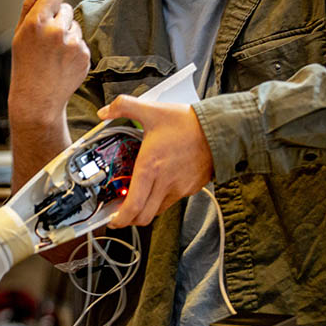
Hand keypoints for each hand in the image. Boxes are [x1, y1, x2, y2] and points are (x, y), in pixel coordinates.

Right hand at [9, 0, 89, 126]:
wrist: (37, 98)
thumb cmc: (25, 64)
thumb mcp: (20, 33)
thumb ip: (30, 4)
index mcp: (36, 22)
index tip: (49, 9)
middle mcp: (55, 31)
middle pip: (67, 8)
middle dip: (59, 19)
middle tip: (46, 41)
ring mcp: (72, 44)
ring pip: (75, 26)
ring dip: (67, 34)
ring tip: (54, 54)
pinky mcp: (84, 55)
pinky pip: (82, 42)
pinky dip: (74, 49)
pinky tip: (62, 62)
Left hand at [97, 95, 213, 227]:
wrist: (221, 129)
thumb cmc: (187, 123)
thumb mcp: (151, 110)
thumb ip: (123, 106)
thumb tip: (103, 111)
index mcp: (150, 167)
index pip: (133, 206)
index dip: (120, 219)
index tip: (111, 220)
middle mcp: (164, 182)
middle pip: (144, 216)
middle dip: (129, 219)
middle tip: (119, 213)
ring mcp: (179, 188)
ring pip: (157, 210)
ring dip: (144, 210)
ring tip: (135, 199)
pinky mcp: (190, 188)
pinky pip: (171, 200)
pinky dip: (160, 200)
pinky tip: (156, 187)